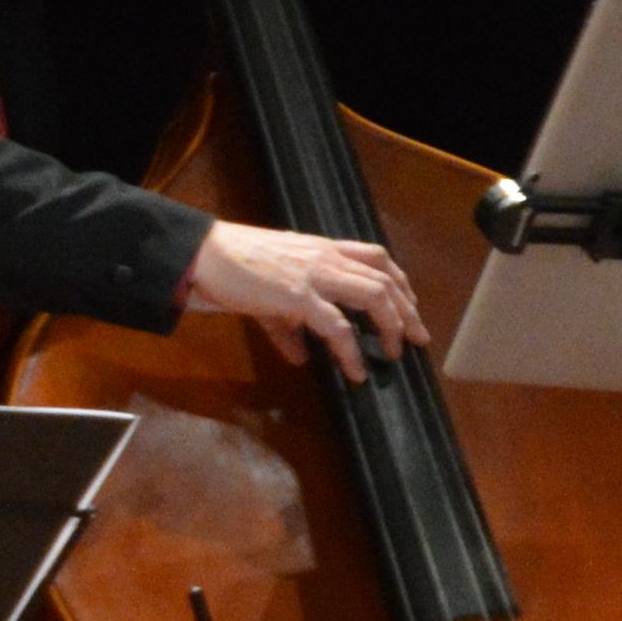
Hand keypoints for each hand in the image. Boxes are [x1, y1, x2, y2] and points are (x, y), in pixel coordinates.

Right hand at [183, 218, 428, 382]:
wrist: (204, 255)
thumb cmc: (233, 267)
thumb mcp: (269, 295)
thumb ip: (290, 325)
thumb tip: (302, 357)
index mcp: (322, 249)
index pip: (376, 258)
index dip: (400, 282)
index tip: (409, 305)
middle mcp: (326, 257)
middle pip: (385, 279)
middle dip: (407, 311)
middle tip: (417, 338)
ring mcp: (315, 275)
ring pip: (374, 296)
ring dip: (392, 326)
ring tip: (396, 352)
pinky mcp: (299, 296)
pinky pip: (337, 326)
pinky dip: (351, 351)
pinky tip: (355, 371)